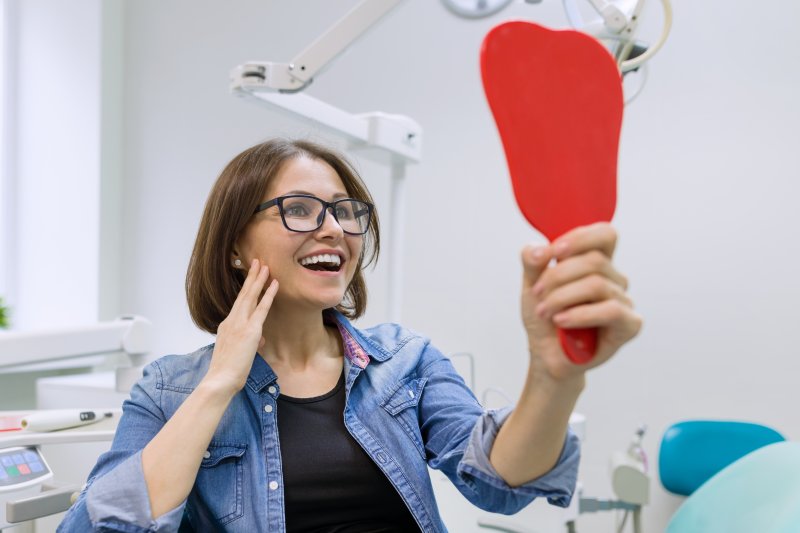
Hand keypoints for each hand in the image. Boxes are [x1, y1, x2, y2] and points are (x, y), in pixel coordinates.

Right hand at [205, 259, 278, 392]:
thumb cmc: (227, 371)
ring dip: (259, 280)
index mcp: (226, 325)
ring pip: (250, 296)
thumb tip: (261, 339)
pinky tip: (274, 284)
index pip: (238, 303)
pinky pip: (261, 308)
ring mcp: (239, 324)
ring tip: (265, 266)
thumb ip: (249, 342)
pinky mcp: (249, 331)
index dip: (245, 288)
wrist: (219, 380)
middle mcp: (231, 321)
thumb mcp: (238, 353)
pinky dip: (268, 295)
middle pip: (243, 294)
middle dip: (251, 277)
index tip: (251, 276)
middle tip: (257, 262)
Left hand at [521, 223, 641, 380]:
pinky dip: (580, 314)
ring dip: (562, 297)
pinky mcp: (629, 325)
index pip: (605, 235)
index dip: (581, 238)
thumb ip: (532, 263)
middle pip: (594, 260)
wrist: (546, 355)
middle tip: (537, 294)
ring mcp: (624, 301)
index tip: (554, 252)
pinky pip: (610, 310)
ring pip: (597, 284)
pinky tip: (561, 321)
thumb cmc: (545, 318)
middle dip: (557, 276)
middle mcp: (613, 279)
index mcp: (596, 263)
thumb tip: (539, 250)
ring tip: (544, 312)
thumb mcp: (531, 286)